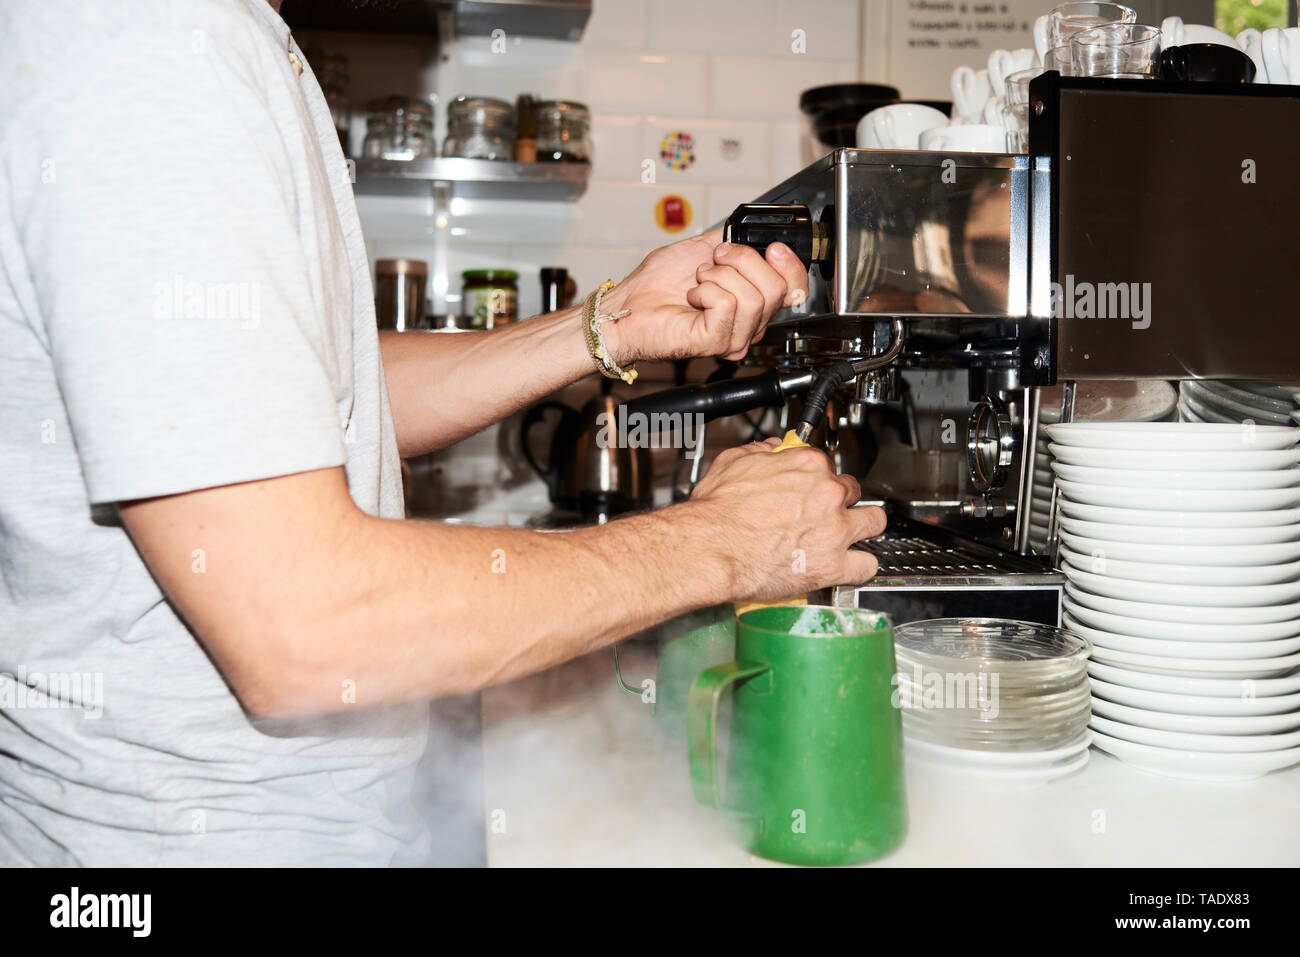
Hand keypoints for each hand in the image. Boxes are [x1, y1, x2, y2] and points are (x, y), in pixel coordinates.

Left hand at [599, 229, 808, 364]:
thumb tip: (754, 230)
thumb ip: (733, 240)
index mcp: (751, 302)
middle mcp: (748, 323)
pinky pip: (729, 304)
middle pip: (777, 288)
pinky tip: (692, 297)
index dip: (789, 264)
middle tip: (712, 262)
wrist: (629, 306)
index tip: (771, 247)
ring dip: (718, 276)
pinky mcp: (717, 341)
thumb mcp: (702, 248)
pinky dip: (706, 290)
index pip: (795, 287)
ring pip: (754, 296)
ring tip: (698, 281)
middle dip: (743, 261)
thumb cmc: (656, 286)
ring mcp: (735, 336)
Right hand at [682, 440, 886, 600]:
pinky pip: (867, 565)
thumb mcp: (734, 462)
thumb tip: (774, 447)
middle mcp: (828, 494)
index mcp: (808, 465)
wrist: (712, 547)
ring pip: (874, 522)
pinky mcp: (833, 565)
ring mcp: (835, 530)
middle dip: (844, 500)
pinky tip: (851, 565)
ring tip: (852, 534)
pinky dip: (861, 566)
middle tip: (828, 511)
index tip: (811, 488)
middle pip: (854, 492)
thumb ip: (762, 451)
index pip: (828, 466)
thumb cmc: (718, 510)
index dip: (818, 479)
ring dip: (865, 526)